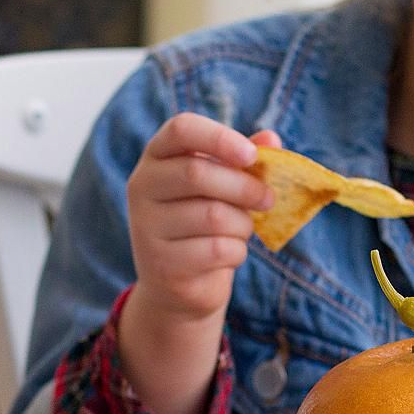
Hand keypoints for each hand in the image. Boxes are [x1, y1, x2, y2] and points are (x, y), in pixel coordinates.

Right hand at [125, 113, 280, 323]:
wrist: (177, 283)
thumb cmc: (203, 222)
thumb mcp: (222, 186)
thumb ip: (244, 161)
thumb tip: (272, 140)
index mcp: (156, 157)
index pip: (181, 130)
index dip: (219, 138)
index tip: (252, 155)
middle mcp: (142, 187)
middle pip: (198, 174)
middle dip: (244, 187)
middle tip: (267, 199)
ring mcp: (146, 227)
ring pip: (213, 216)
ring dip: (243, 224)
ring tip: (243, 229)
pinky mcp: (162, 264)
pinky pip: (216, 250)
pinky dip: (237, 252)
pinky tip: (230, 254)